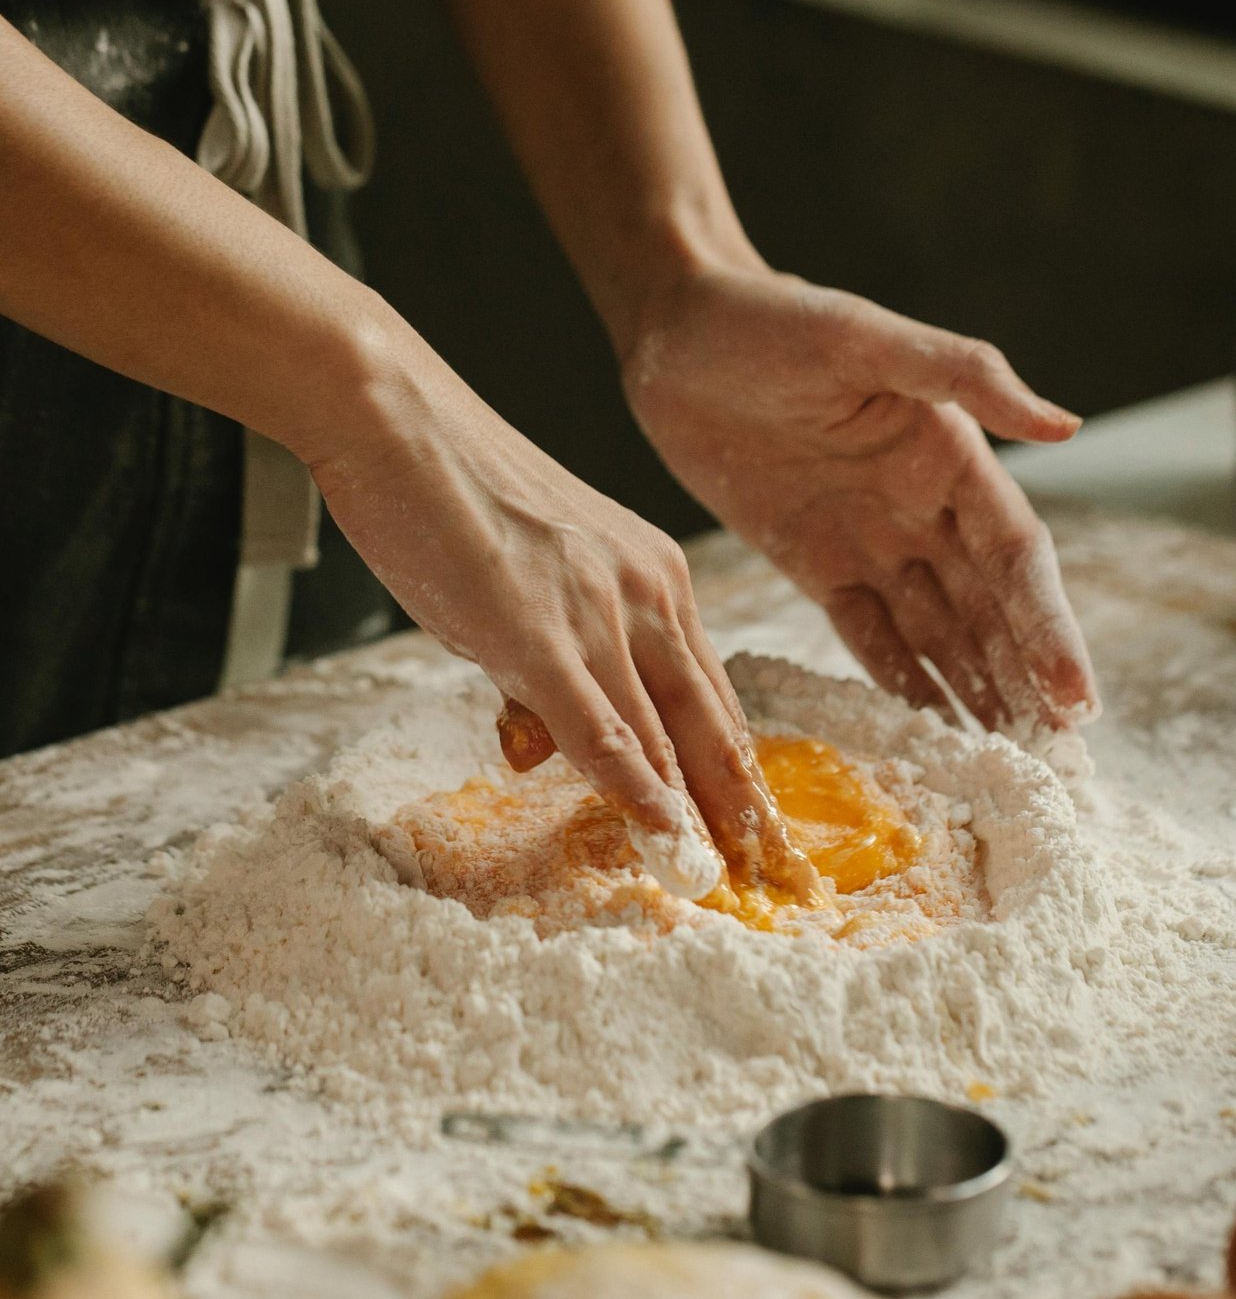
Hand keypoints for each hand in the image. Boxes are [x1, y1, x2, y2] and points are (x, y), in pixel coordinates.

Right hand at [307, 326, 815, 896]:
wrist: (399, 418)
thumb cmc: (459, 493)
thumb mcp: (535, 578)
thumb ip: (552, 658)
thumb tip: (547, 741)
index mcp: (656, 575)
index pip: (713, 692)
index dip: (734, 766)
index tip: (753, 822)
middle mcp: (649, 593)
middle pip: (713, 722)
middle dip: (743, 806)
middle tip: (773, 872)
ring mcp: (600, 613)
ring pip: (666, 737)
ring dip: (698, 817)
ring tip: (723, 879)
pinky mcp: (541, 633)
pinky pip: (603, 731)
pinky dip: (637, 793)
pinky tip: (664, 838)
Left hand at [623, 265, 1100, 731]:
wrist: (674, 334)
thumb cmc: (770, 320)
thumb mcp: (863, 336)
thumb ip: (963, 376)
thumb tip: (1068, 428)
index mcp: (951, 455)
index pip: (1017, 559)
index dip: (1048, 629)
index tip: (1077, 701)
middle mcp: (923, 507)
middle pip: (989, 611)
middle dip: (1027, 682)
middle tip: (1060, 763)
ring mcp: (871, 540)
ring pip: (937, 633)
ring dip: (976, 693)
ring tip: (1010, 762)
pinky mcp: (815, 564)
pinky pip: (868, 636)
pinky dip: (902, 682)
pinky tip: (931, 730)